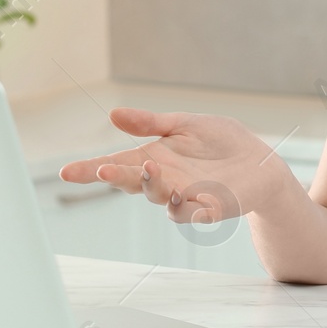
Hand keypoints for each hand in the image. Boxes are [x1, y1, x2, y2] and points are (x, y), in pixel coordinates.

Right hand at [58, 108, 294, 224]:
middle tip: (101, 171)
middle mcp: (164, 181)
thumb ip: (151, 123)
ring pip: (160, 197)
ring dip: (151, 185)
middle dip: (116, 178)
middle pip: (133, 183)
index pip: (116, 165)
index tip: (65, 172)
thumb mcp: (185, 124)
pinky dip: (184, 206)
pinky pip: (191, 212)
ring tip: (149, 168)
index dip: (90, 169)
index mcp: (154, 159)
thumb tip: (113, 115)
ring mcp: (185, 197)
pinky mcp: (209, 208)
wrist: (261, 162)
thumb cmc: (221, 141)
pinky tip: (180, 195)